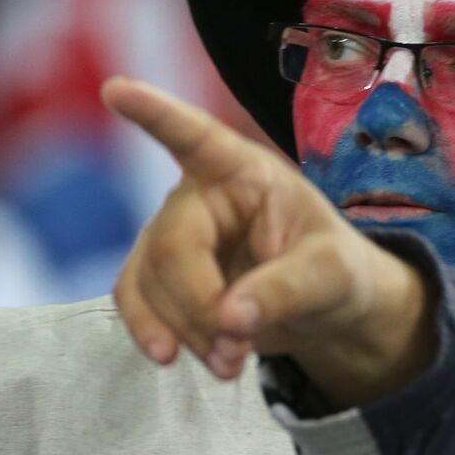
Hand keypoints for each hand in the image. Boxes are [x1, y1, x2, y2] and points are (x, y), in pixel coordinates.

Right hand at [103, 76, 435, 407]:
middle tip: (236, 349)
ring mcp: (176, 235)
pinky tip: (174, 360)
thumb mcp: (332, 277)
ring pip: (148, 281)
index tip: (118, 89)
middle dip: (199, 304)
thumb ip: (286, 291)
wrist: (327, 310)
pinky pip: (136, 300)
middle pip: (171, 245)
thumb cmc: (336, 271)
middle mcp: (202, 195)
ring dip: (183, 329)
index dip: (158, 114)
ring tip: (231, 366)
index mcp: (248, 173)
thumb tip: (228, 319)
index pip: (198, 137)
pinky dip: (155, 333)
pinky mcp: (162, 276)